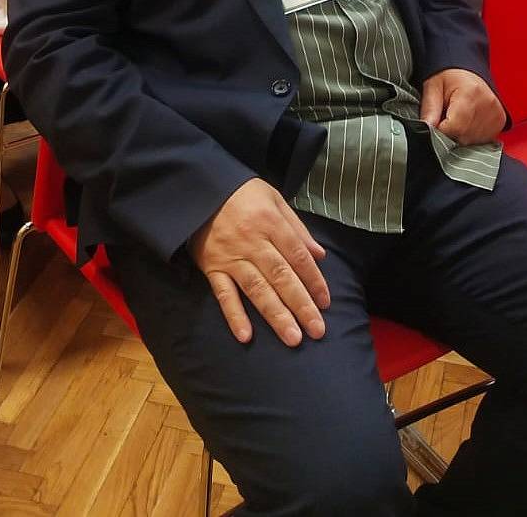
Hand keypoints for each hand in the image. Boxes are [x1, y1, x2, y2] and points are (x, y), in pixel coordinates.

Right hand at [190, 177, 329, 346]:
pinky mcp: (212, 267)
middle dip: (301, 305)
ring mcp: (231, 257)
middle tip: (316, 330)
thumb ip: (297, 228)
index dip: (314, 280)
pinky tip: (246, 336)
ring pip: (257, 289)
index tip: (326, 303)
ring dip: (275, 315)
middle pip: (281, 276)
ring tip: (292, 338)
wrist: (200, 189)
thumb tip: (320, 255)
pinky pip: (223, 294)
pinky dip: (234, 315)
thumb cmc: (242, 194)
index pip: (297, 256)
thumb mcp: (274, 199)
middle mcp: (252, 242)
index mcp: (270, 223)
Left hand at [420, 69, 505, 144]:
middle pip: (463, 136)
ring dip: (460, 135)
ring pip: (472, 141)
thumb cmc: (449, 77)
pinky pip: (482, 140)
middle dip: (450, 132)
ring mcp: (496, 114)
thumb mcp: (433, 87)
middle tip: (446, 116)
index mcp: (470, 94)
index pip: (453, 128)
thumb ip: (429, 110)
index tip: (437, 120)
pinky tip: (467, 121)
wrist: (467, 70)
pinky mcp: (500, 122)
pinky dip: (471, 135)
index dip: (440, 129)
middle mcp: (488, 105)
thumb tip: (424, 129)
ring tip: (457, 117)